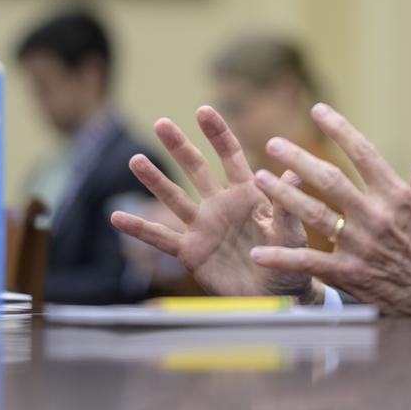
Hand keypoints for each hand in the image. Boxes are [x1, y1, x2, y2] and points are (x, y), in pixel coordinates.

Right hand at [111, 107, 316, 301]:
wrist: (276, 298)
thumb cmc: (291, 262)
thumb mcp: (292, 232)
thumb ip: (285, 205)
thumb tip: (294, 171)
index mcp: (248, 194)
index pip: (230, 156)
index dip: (217, 134)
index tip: (202, 110)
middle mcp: (221, 204)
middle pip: (196, 169)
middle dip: (179, 146)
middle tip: (161, 123)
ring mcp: (203, 227)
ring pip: (174, 198)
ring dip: (155, 179)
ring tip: (135, 160)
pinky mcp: (190, 252)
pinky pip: (161, 238)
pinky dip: (139, 229)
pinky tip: (116, 218)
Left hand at [249, 103, 410, 316]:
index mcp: (397, 195)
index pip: (363, 153)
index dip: (339, 129)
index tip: (318, 110)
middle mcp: (374, 215)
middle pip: (328, 179)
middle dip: (297, 158)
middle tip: (273, 143)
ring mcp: (360, 245)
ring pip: (313, 213)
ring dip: (282, 194)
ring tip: (259, 179)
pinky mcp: (350, 274)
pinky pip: (310, 262)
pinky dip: (282, 257)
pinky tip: (259, 251)